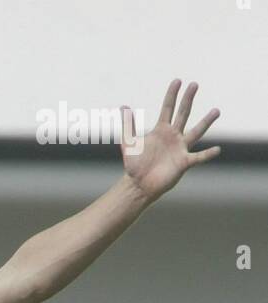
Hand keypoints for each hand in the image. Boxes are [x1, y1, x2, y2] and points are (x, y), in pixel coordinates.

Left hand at [121, 80, 219, 202]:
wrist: (138, 185)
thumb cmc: (134, 165)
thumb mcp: (129, 143)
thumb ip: (127, 126)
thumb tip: (123, 107)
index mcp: (161, 130)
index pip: (168, 108)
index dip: (172, 95)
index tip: (178, 81)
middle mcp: (173, 136)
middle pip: (183, 114)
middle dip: (188, 99)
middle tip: (194, 84)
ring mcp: (180, 149)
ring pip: (196, 132)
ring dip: (206, 122)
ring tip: (216, 111)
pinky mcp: (183, 162)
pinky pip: (198, 157)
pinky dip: (207, 154)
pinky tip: (217, 149)